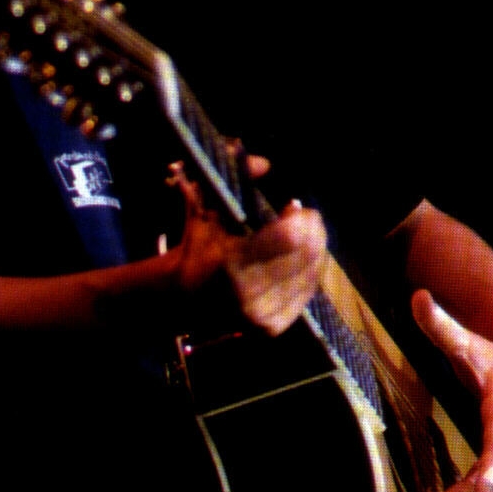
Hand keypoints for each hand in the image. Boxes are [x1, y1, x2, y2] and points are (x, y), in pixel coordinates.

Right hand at [171, 162, 326, 336]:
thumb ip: (234, 181)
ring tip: (308, 235)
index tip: (296, 206)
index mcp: (231, 263)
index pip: (288, 236)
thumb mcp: (207, 210)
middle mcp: (248, 294)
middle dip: (312, 232)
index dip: (300, 219)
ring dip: (313, 252)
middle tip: (309, 218)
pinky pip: (303, 296)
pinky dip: (307, 275)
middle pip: (304, 255)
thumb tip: (263, 162)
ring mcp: (260, 316)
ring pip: (309, 276)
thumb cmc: (196, 248)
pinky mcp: (269, 329)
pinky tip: (303, 260)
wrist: (179, 299)